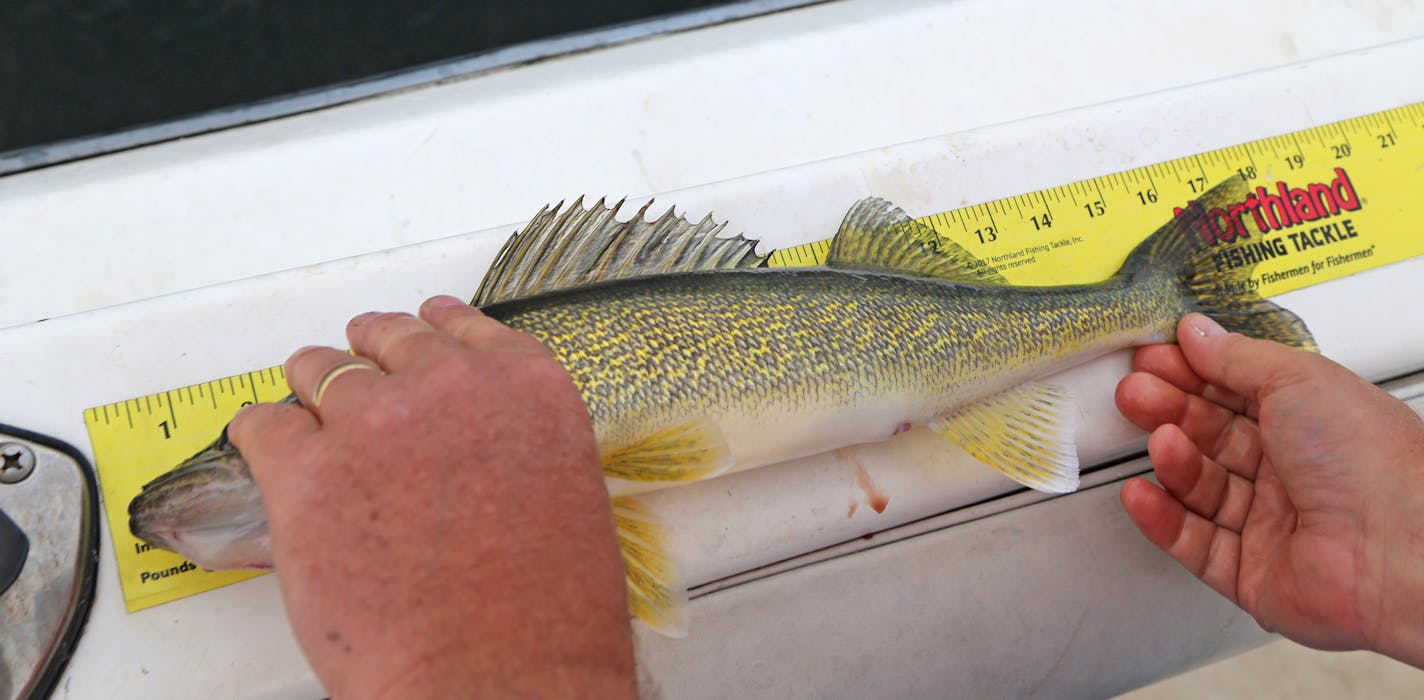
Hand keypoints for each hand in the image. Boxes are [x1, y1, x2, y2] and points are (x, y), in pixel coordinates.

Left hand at [228, 296, 634, 698]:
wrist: (497, 676)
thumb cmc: (544, 617)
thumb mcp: (564, 496)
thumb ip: (512, 445)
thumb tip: (470, 452)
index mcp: (525, 387)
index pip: (462, 326)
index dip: (429, 331)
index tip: (415, 333)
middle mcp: (450, 384)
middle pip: (387, 339)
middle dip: (368, 357)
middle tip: (352, 376)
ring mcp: (374, 420)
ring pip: (320, 370)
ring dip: (313, 390)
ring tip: (306, 414)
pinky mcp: (307, 469)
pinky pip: (263, 425)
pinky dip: (263, 437)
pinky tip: (268, 452)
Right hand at [1116, 313, 1423, 666]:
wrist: (1400, 547)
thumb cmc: (1375, 462)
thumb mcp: (1299, 379)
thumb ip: (1236, 356)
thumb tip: (1198, 333)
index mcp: (1313, 423)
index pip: (1235, 392)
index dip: (1192, 374)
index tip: (1155, 358)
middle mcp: (1294, 472)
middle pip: (1211, 438)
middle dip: (1169, 412)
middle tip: (1136, 393)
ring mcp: (1272, 524)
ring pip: (1201, 489)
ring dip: (1171, 461)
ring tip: (1158, 440)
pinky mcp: (1253, 574)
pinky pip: (1194, 544)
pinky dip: (1163, 520)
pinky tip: (1143, 495)